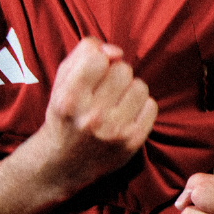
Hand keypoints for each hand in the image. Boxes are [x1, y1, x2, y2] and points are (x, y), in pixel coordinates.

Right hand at [41, 37, 156, 196]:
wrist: (64, 162)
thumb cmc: (66, 113)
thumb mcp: (62, 80)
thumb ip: (84, 53)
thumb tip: (116, 51)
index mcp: (70, 99)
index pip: (98, 57)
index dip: (98, 59)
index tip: (93, 72)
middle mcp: (92, 116)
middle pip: (123, 69)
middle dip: (115, 73)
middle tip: (105, 89)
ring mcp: (114, 131)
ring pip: (140, 86)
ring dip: (129, 89)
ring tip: (116, 101)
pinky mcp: (133, 142)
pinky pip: (151, 105)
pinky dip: (141, 106)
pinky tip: (126, 114)